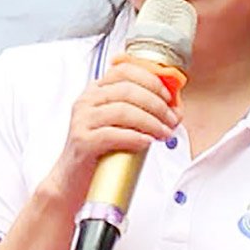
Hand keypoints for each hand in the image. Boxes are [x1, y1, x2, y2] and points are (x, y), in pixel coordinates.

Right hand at [42, 61, 179, 204]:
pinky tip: (147, 142)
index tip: (168, 96)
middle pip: (128, 90)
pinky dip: (134, 137)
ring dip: (151, 121)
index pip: (124, 70)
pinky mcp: (82, 141)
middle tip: (171, 119)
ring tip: (164, 133)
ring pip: (123, 111)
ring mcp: (82, 120)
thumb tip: (176, 110)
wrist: (74, 179)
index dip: (151, 80)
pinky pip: (112, 134)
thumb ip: (143, 112)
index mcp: (95, 91)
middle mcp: (86, 101)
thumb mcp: (121, 124)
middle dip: (157, 104)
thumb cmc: (100, 151)